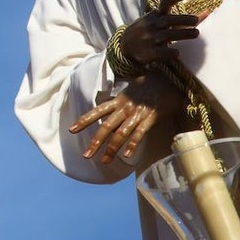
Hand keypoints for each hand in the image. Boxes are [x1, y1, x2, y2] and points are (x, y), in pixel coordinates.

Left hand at [69, 71, 183, 163]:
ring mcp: (137, 113)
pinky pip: (139, 133)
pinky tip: (126, 155)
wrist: (168, 79)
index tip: (71, 130)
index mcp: (118, 100)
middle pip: (106, 126)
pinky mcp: (150, 118)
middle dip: (95, 142)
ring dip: (111, 148)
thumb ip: (120, 103)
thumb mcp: (129, 92)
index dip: (84, 120)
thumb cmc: (148, 86)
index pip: (97, 111)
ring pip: (121, 133)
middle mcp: (124, 108)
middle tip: (86, 155)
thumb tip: (109, 113)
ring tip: (104, 161)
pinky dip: (133, 144)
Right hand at [120, 0, 199, 66]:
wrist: (125, 47)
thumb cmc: (148, 31)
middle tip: (196, 21)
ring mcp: (151, 38)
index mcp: (154, 15)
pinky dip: (171, 51)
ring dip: (183, 33)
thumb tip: (208, 12)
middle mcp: (152, 25)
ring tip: (196, 33)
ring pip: (168, 35)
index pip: (165, 3)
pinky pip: (163, 52)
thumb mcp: (159, 21)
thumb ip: (183, 19)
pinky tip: (178, 52)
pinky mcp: (150, 52)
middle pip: (169, 20)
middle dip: (183, 19)